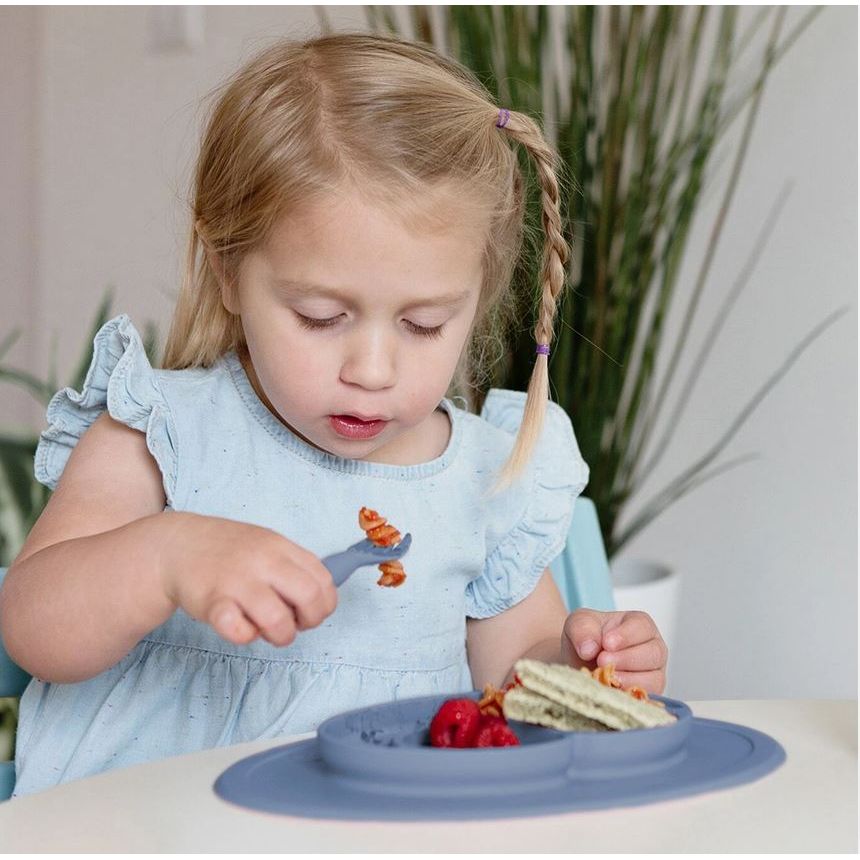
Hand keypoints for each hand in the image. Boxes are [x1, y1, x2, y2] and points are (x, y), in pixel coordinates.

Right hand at [156, 511, 337, 646]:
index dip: (324, 604)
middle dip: (309, 621)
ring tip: (266, 630)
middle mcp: (264, 561)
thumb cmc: (228, 551)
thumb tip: (321, 598)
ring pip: (279, 620)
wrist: (177, 545)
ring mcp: (238, 581)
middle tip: (292, 624)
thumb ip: (293, 567)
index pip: (324, 579)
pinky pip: (238, 631)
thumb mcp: (267, 545)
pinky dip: (244, 636)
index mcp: (281, 546)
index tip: (309, 612)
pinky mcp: (212, 602)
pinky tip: (239, 626)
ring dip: (280, 635)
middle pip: (309, 597)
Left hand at [560, 608, 667, 694]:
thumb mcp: (578, 624)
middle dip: (626, 659)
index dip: (626, 636)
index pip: (642, 627)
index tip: (607, 643)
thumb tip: (589, 649)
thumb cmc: (586, 638)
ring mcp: (653, 674)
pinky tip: (609, 691)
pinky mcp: (647, 696)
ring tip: (604, 677)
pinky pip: (646, 700)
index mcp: (640, 624)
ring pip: (653, 680)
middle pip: (654, 654)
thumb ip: (582, 629)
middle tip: (601, 661)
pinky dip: (627, 697)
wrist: (579, 662)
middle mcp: (652, 648)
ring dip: (627, 680)